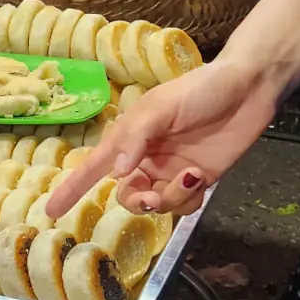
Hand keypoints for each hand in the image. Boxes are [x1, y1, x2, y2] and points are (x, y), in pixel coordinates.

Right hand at [45, 58, 281, 218]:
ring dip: (169, 198)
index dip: (71, 189)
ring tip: (189, 178)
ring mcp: (172, 171)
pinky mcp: (198, 181)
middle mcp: (146, 159)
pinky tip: (200, 178)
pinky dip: (188, 199)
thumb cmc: (200, 89)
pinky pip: (182, 206)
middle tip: (150, 197)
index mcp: (130, 138)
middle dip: (136, 202)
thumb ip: (135, 138)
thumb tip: (116, 172)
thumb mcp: (160, 107)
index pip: (94, 167)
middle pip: (126, 195)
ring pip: (156, 205)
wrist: (250, 87)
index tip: (50, 211)